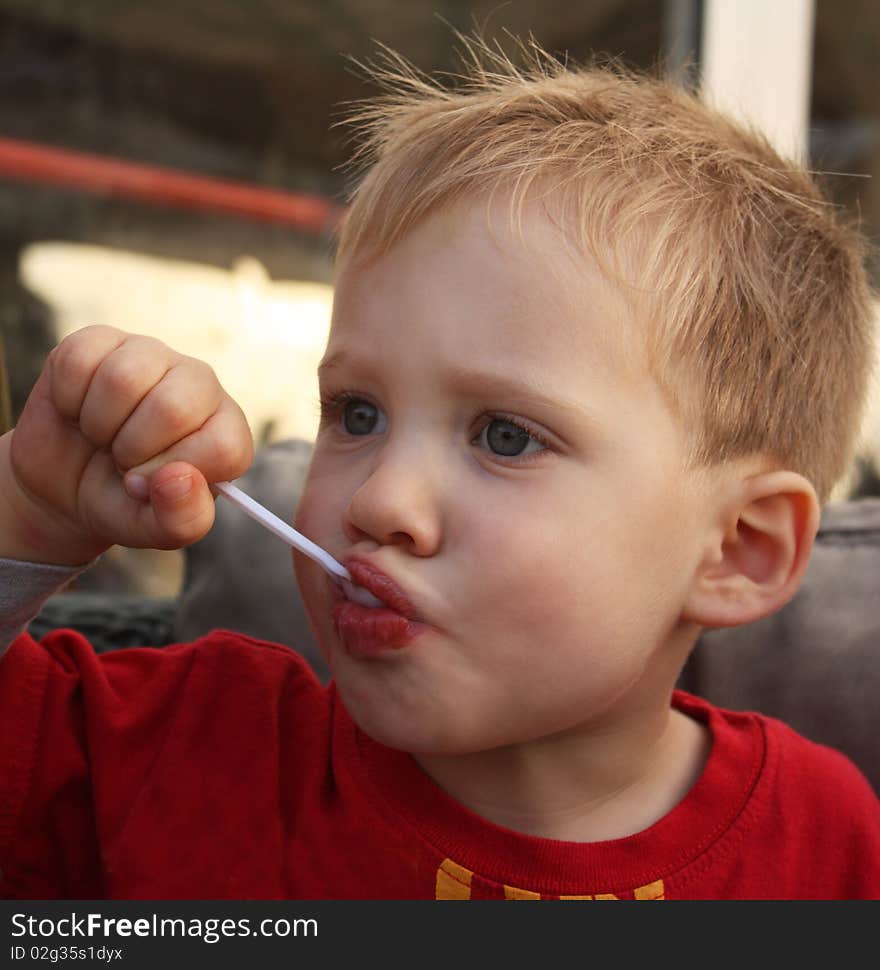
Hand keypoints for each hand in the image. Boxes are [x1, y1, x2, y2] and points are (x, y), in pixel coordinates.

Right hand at [1, 325, 253, 563]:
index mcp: (227, 433)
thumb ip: (180, 519)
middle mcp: (200, 386)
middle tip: (123, 459)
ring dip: (98, 424)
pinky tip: (80, 411)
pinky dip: (68, 400)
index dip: (174, 475)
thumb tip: (179, 478)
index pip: (224, 447)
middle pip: (172, 407)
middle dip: (132, 448)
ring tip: (103, 436)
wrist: (63, 486)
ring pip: (123, 379)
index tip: (147, 485)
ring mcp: (153, 356)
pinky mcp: (102, 340)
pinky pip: (79, 363)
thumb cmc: (123, 503)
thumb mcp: (154, 529)